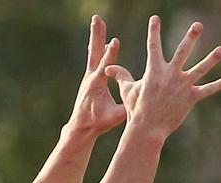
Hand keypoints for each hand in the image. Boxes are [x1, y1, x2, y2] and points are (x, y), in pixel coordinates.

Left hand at [67, 15, 126, 135]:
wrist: (81, 127)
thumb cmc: (97, 123)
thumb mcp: (113, 118)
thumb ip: (125, 109)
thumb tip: (139, 101)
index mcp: (97, 85)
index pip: (105, 66)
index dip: (110, 54)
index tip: (114, 40)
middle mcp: (90, 77)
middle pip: (95, 51)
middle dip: (97, 35)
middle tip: (97, 19)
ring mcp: (89, 77)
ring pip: (93, 52)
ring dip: (96, 36)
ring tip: (98, 21)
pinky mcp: (89, 79)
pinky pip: (94, 59)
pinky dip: (97, 48)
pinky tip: (102, 42)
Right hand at [105, 15, 220, 140]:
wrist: (146, 130)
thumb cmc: (136, 110)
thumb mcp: (127, 91)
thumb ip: (121, 76)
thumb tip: (108, 69)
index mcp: (154, 71)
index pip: (153, 46)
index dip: (153, 31)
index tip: (155, 18)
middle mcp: (170, 75)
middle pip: (182, 52)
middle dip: (190, 37)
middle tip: (198, 25)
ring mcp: (182, 86)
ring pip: (199, 69)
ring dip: (211, 59)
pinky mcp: (190, 98)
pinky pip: (206, 91)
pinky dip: (217, 86)